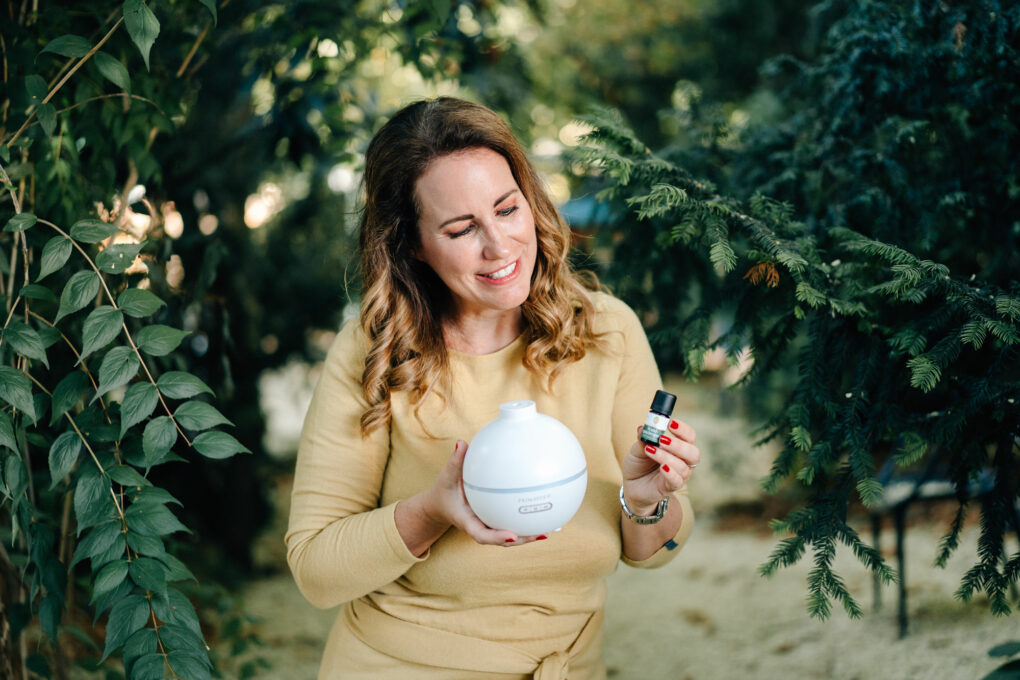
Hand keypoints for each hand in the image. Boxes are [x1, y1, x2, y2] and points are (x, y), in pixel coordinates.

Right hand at [420, 440, 546, 546]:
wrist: (441, 505)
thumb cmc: (444, 491)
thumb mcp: (446, 477)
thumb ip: (455, 462)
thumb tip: (462, 444)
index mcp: (468, 522)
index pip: (481, 535)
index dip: (497, 537)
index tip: (511, 535)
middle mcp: (481, 527)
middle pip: (502, 540)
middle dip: (522, 539)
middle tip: (541, 534)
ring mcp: (488, 526)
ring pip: (510, 536)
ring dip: (528, 535)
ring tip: (548, 530)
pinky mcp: (494, 522)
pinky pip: (510, 524)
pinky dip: (525, 522)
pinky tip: (542, 515)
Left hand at [620, 419, 700, 515]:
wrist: (632, 485)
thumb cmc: (639, 464)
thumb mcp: (637, 449)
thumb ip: (642, 440)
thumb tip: (642, 428)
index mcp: (679, 447)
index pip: (689, 436)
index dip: (683, 429)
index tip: (670, 423)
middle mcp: (683, 461)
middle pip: (693, 452)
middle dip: (678, 445)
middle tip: (662, 439)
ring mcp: (679, 475)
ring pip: (682, 466)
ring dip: (666, 456)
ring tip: (650, 450)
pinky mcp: (670, 487)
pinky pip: (676, 481)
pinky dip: (671, 473)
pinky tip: (662, 467)